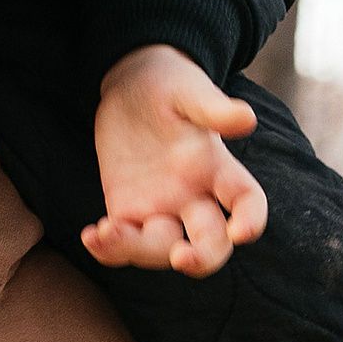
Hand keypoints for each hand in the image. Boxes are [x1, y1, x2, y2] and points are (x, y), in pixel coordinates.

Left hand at [85, 45, 268, 276]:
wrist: (131, 83)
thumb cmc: (170, 84)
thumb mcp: (189, 91)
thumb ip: (214, 109)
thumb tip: (246, 119)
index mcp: (218, 169)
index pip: (247, 202)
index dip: (250, 220)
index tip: (242, 232)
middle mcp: (195, 196)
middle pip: (210, 243)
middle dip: (202, 258)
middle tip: (182, 257)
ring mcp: (161, 207)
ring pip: (161, 248)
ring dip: (139, 250)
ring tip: (106, 232)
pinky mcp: (127, 208)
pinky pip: (123, 242)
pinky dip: (109, 248)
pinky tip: (91, 235)